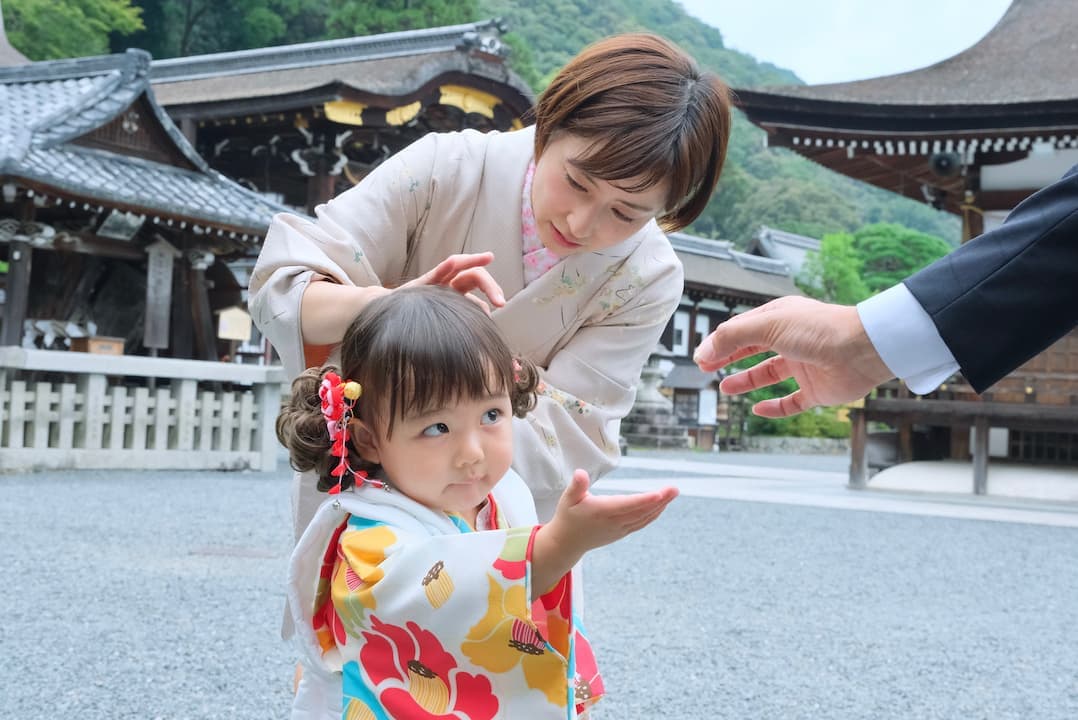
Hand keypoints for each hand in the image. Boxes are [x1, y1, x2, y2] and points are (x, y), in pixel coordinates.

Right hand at [401, 252, 505, 311]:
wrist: (391, 317)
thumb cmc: (420, 322)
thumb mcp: (448, 321)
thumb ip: (466, 314)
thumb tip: (487, 314)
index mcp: (457, 295)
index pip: (479, 288)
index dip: (492, 292)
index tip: (501, 305)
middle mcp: (449, 285)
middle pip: (474, 276)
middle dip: (490, 285)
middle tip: (501, 302)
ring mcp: (436, 282)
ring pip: (458, 265)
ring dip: (474, 260)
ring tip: (488, 257)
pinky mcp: (423, 283)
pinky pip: (436, 271)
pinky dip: (447, 266)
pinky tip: (455, 261)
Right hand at [547, 470, 676, 558]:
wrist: (567, 542)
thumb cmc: (568, 516)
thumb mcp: (567, 498)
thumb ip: (576, 486)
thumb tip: (580, 473)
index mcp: (601, 511)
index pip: (627, 505)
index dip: (644, 500)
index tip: (659, 493)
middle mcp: (613, 522)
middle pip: (641, 511)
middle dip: (660, 500)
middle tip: (675, 489)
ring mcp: (619, 529)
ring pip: (644, 518)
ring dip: (660, 506)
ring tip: (673, 493)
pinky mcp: (622, 532)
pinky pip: (642, 523)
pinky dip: (653, 514)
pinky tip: (662, 505)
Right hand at [692, 296, 894, 417]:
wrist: (864, 350)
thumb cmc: (819, 330)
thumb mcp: (768, 325)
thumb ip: (733, 337)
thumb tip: (704, 352)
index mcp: (781, 318)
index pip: (743, 329)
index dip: (721, 342)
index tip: (702, 358)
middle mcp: (792, 340)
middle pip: (753, 350)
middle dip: (729, 359)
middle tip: (706, 369)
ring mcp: (805, 365)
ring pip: (769, 374)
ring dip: (746, 381)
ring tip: (725, 388)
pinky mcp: (817, 389)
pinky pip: (792, 402)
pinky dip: (774, 408)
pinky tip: (758, 410)